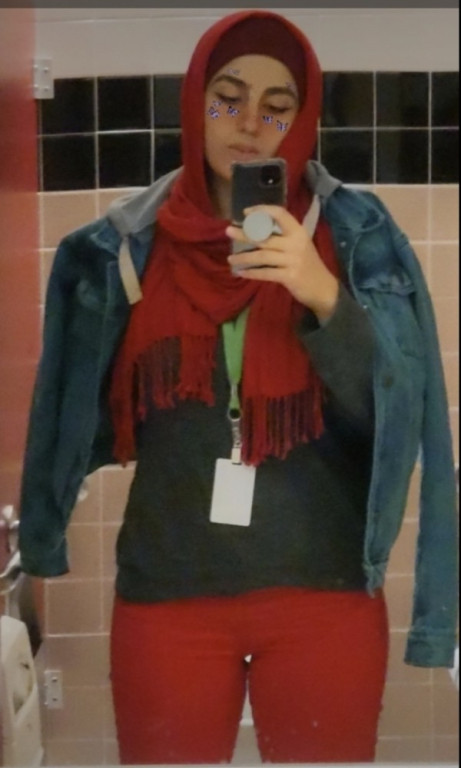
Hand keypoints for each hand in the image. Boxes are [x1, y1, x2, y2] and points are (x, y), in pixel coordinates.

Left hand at [226, 204, 338, 322]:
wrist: (323, 289)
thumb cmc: (308, 265)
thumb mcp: (300, 245)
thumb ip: (283, 237)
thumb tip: (255, 230)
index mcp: (299, 232)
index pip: (280, 214)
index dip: (262, 211)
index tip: (246, 212)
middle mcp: (296, 243)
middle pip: (265, 236)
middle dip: (244, 234)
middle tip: (228, 231)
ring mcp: (293, 260)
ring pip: (262, 255)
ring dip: (243, 257)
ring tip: (230, 259)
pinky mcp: (289, 276)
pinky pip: (265, 273)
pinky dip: (251, 272)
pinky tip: (240, 272)